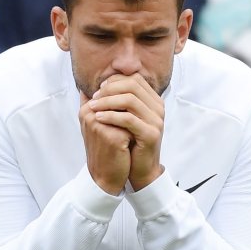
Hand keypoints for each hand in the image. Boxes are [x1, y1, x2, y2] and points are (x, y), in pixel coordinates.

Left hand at [87, 74, 163, 190]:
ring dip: (107, 102)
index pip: (134, 80)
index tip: (98, 90)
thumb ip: (118, 101)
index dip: (115, 81)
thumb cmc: (131, 144)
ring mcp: (156, 121)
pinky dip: (111, 116)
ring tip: (92, 107)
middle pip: (132, 86)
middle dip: (109, 90)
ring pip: (129, 100)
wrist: (141, 170)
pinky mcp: (151, 134)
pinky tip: (98, 118)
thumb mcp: (125, 119)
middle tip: (93, 98)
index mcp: (154, 101)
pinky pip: (128, 119)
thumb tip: (97, 84)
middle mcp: (158, 108)